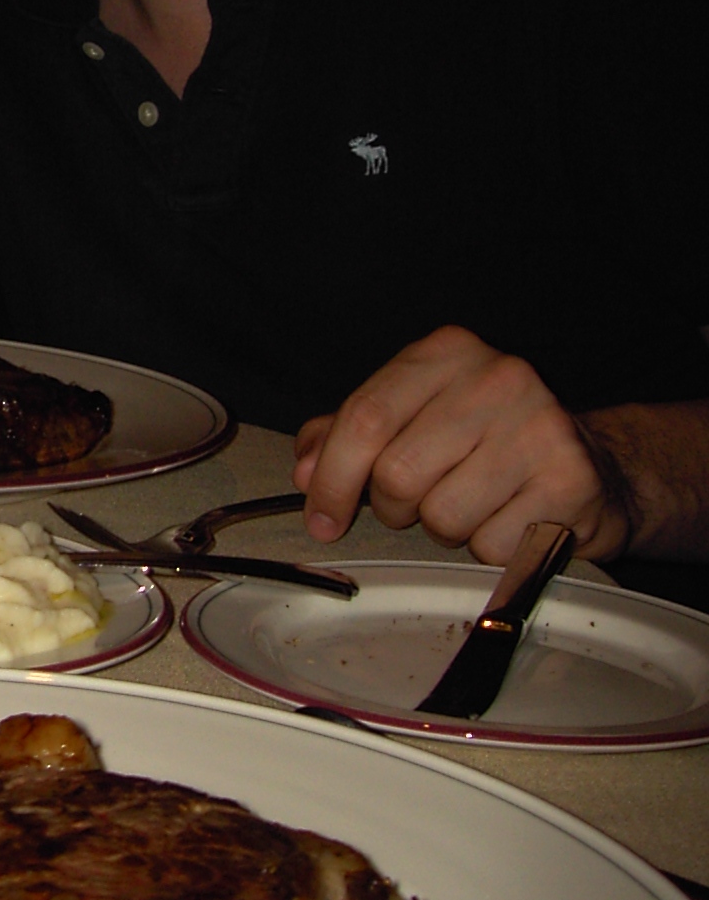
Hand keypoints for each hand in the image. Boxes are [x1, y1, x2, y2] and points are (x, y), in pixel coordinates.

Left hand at [292, 326, 629, 564]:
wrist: (595, 464)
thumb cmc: (486, 440)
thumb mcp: (414, 417)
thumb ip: (348, 436)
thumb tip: (304, 470)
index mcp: (447, 351)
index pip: (365, 417)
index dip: (331, 478)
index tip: (320, 518)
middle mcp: (497, 377)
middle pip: (397, 474)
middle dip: (394, 506)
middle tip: (418, 502)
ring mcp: (540, 426)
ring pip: (441, 515)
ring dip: (443, 528)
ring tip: (471, 503)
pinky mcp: (571, 480)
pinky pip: (488, 544)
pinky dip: (486, 547)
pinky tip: (508, 518)